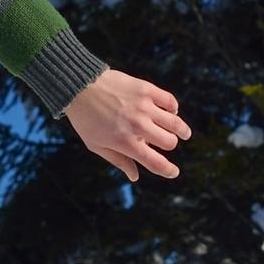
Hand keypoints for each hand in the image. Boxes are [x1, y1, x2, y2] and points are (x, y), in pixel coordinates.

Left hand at [65, 69, 192, 182]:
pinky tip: (171, 111)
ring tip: (184, 132)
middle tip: (169, 144)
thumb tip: (135, 177)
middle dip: (170, 145)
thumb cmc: (85, 119)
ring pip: (175, 123)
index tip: (173, 172)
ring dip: (181, 130)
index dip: (168, 170)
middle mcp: (138, 126)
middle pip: (169, 142)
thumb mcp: (96, 145)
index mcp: (126, 143)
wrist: (79, 86)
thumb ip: (118, 161)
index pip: (156, 163)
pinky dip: (173, 108)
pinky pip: (170, 101)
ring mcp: (144, 107)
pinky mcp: (146, 90)